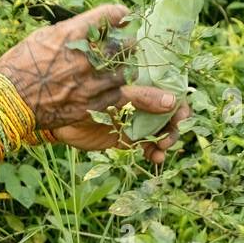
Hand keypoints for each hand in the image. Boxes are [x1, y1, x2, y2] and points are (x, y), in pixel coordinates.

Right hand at [0, 2, 186, 161]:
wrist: (6, 103)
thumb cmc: (16, 68)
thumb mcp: (40, 38)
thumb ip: (66, 33)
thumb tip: (81, 29)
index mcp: (74, 33)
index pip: (109, 15)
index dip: (119, 14)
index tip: (124, 16)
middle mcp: (87, 56)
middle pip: (125, 45)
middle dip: (133, 46)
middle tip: (139, 48)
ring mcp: (91, 82)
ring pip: (128, 74)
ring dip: (141, 77)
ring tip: (163, 88)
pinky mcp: (90, 107)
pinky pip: (120, 103)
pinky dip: (136, 104)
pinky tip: (156, 108)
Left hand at [54, 100, 191, 164]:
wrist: (60, 119)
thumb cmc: (85, 97)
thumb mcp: (115, 95)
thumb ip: (141, 97)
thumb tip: (172, 101)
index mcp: (140, 85)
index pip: (168, 90)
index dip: (180, 102)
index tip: (183, 113)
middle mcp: (142, 102)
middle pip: (169, 113)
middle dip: (175, 125)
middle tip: (171, 134)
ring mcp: (136, 120)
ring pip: (161, 130)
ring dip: (167, 140)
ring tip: (162, 147)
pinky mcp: (129, 138)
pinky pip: (148, 145)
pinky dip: (154, 152)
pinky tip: (156, 157)